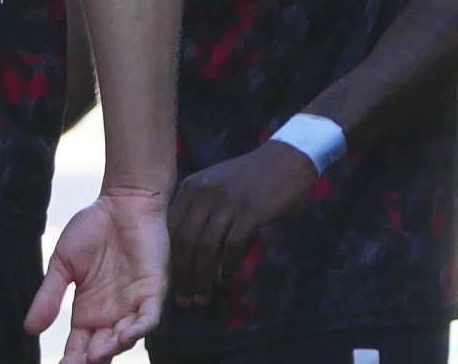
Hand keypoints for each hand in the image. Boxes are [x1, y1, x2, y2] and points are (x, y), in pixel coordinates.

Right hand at [24, 188, 169, 363]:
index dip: (70, 360)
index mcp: (88, 312)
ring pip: (125, 338)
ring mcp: (133, 303)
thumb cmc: (93, 228)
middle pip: (102, 350)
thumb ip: (49, 296)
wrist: (123, 200)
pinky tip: (125, 336)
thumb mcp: (63, 265)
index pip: (78, 347)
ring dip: (112, 349)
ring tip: (95, 357)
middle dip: (90, 361)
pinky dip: (140, 329)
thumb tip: (29, 330)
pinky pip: (150, 317)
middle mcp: (111, 314)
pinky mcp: (153, 289)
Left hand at [167, 140, 318, 307]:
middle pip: (184, 242)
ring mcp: (227, 201)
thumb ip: (200, 210)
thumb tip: (188, 254)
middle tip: (186, 299)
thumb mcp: (216, 184)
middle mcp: (204, 193)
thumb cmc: (251, 176)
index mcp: (191, 187)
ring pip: (205, 248)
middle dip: (183, 276)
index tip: (174, 283)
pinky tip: (226, 279)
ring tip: (204, 296)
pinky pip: (232, 246)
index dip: (170, 260)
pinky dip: (227, 267)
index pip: (170, 230)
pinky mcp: (250, 211)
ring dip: (203, 278)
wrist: (287, 158)